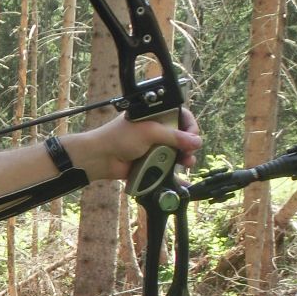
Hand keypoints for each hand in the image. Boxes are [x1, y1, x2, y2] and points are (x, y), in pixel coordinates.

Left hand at [70, 108, 201, 184]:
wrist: (100, 158)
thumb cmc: (118, 138)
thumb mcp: (149, 132)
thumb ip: (174, 137)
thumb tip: (196, 141)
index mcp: (155, 115)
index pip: (180, 116)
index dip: (189, 125)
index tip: (193, 135)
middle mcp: (156, 129)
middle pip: (181, 136)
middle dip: (188, 145)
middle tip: (189, 153)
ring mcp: (153, 146)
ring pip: (176, 153)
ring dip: (183, 158)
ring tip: (186, 163)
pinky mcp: (150, 161)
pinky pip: (166, 167)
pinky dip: (175, 173)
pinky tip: (184, 180)